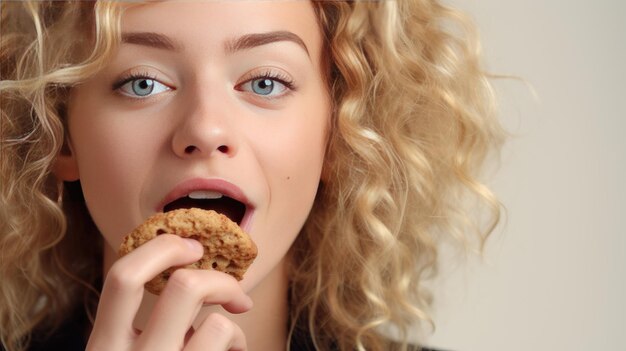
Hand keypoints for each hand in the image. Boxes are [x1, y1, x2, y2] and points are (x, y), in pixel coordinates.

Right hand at [87, 234, 251, 350]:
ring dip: (230, 322)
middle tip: (233, 288)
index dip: (161, 249)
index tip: (193, 247)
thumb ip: (149, 325)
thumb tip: (191, 270)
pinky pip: (225, 336)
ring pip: (216, 322)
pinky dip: (238, 340)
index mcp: (104, 345)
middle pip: (183, 287)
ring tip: (229, 335)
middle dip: (218, 280)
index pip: (123, 277)